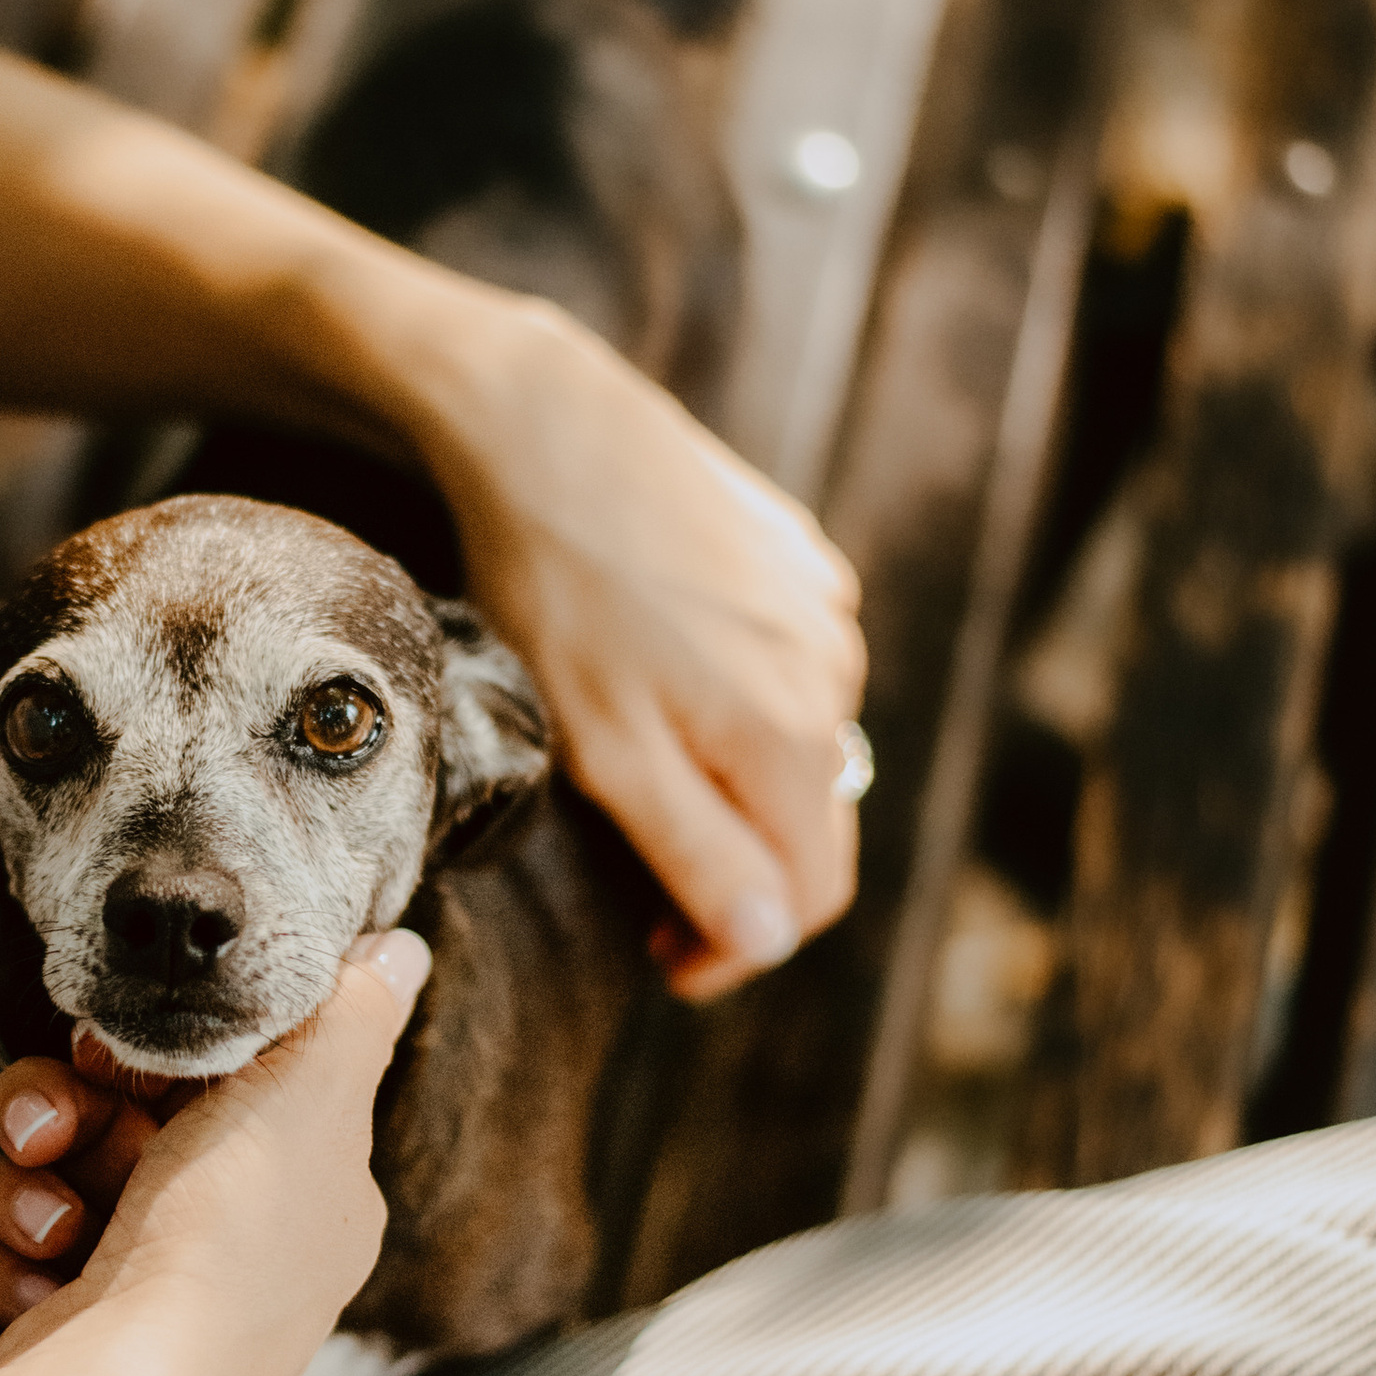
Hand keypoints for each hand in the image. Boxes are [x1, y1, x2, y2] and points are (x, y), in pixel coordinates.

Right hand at [0, 936, 430, 1375]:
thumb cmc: (227, 1243)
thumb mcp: (309, 1098)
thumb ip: (350, 1014)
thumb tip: (402, 951)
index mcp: (306, 1192)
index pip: (225, 1086)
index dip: (156, 1057)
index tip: (110, 1045)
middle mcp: (232, 1247)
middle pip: (120, 1125)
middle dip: (67, 1113)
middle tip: (51, 1127)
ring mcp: (143, 1299)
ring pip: (53, 1182)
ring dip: (31, 1189)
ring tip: (53, 1227)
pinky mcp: (65, 1337)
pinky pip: (13, 1253)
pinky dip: (12, 1260)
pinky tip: (38, 1285)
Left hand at [415, 297, 866, 1000]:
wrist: (541, 425)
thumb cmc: (555, 594)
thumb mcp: (608, 750)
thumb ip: (697, 852)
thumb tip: (770, 938)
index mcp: (793, 739)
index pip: (810, 897)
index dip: (737, 949)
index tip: (657, 951)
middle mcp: (834, 676)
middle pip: (814, 825)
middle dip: (739, 873)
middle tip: (640, 883)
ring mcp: (822, 611)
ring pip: (803, 743)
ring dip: (738, 780)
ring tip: (643, 764)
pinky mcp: (798, 556)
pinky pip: (790, 663)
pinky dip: (741, 698)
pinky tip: (664, 673)